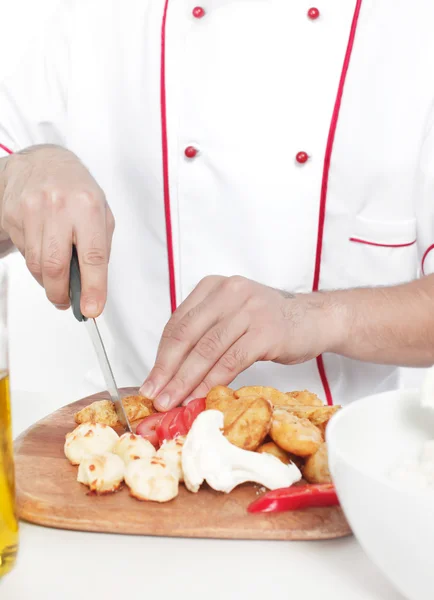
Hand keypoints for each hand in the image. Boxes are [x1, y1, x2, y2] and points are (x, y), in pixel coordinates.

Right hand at [0, 145, 114, 316]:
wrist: (43, 163)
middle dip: (62, 294)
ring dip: (49, 281)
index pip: (92, 256)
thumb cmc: (77, 192)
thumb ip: (99, 249)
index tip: (92, 309)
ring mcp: (32, 210)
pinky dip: (36, 261)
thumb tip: (92, 288)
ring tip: (58, 277)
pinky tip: (44, 248)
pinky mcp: (12, 214)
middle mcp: (59, 206)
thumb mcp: (101, 213)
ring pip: (37, 265)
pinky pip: (25, 253)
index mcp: (88, 206)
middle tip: (67, 302)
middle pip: (56, 267)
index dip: (92, 288)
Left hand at [141, 275, 339, 410]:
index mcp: (213, 287)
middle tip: (154, 396)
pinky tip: (201, 397)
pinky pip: (231, 361)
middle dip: (167, 371)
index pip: (178, 324)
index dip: (162, 356)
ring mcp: (248, 310)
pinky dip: (212, 382)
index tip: (151, 381)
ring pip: (207, 350)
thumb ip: (205, 333)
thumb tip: (171, 372)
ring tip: (172, 402)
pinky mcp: (265, 331)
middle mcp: (228, 292)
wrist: (314, 319)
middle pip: (187, 336)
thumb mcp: (232, 316)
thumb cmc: (268, 322)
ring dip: (185, 381)